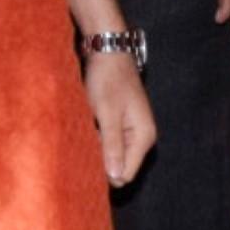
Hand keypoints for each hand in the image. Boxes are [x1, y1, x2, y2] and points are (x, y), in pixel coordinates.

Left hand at [85, 50, 156, 185]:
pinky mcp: (122, 125)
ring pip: (112, 156)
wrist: (108, 52)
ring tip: (87, 129)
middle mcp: (142, 137)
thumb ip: (112, 145)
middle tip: (86, 140)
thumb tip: (116, 177)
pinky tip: (89, 125)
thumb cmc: (107, 80)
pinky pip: (109, 143)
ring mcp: (132, 131)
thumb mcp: (107, 113)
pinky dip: (97, 139)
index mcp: (144, 137)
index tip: (88, 157)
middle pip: (120, 167)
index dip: (105, 172)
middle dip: (101, 160)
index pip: (126, 174)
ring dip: (97, 148)